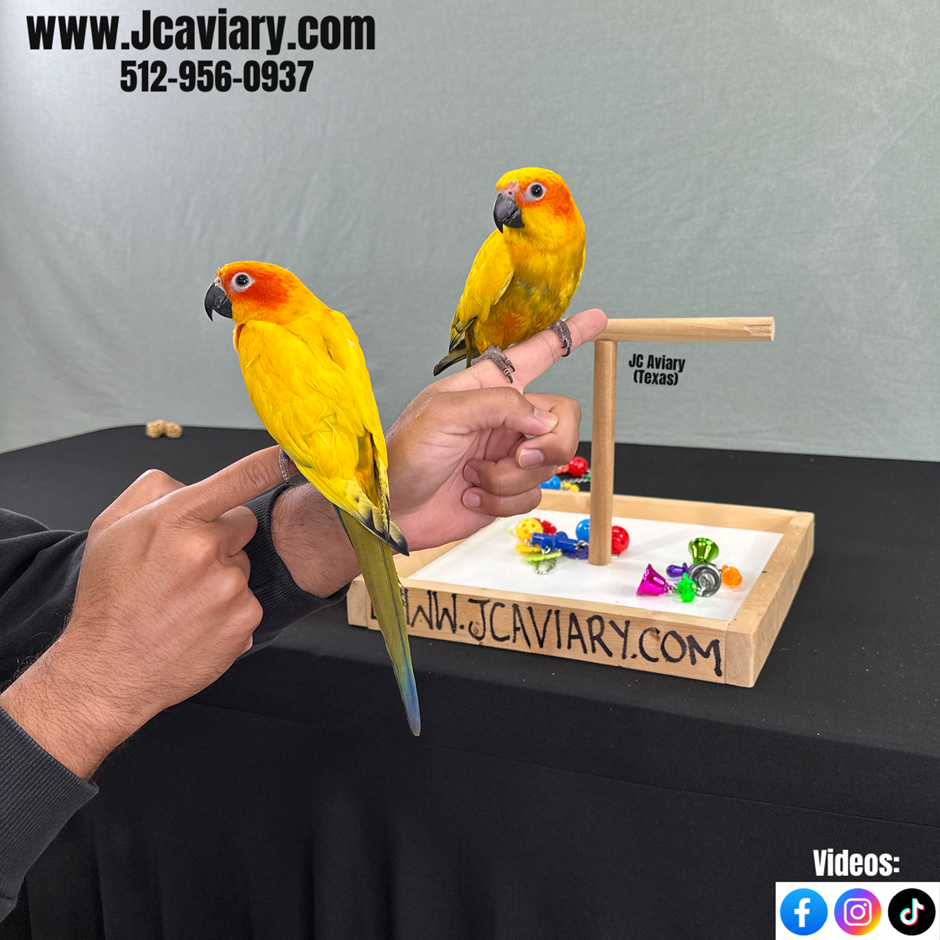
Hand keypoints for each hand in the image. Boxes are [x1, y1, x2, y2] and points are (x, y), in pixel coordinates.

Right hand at [0, 447, 286, 778]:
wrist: (107, 671)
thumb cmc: (109, 597)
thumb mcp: (110, 528)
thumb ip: (153, 491)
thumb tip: (191, 482)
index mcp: (175, 519)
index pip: (239, 479)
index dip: (272, 463)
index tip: (295, 455)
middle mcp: (208, 550)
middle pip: (243, 523)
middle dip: (221, 537)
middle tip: (184, 565)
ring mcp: (231, 588)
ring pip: (243, 564)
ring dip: (223, 576)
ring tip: (183, 600)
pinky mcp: (246, 621)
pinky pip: (247, 600)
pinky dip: (228, 610)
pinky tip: (196, 622)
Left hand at [272, 309, 607, 592]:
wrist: (389, 511)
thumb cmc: (402, 455)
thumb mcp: (445, 414)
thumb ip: (501, 406)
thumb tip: (546, 422)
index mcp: (487, 387)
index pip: (537, 354)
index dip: (568, 336)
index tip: (597, 318)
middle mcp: (503, 419)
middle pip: (562, 418)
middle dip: (548, 444)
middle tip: (518, 456)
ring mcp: (506, 455)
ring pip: (550, 463)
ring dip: (510, 478)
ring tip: (473, 477)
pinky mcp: (506, 490)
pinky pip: (533, 495)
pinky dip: (502, 503)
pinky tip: (471, 497)